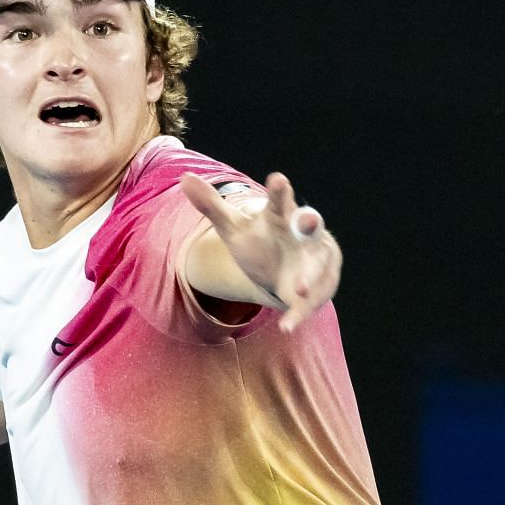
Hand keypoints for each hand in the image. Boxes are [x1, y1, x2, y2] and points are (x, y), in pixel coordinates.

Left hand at [181, 170, 341, 333]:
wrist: (282, 271)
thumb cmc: (259, 243)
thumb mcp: (232, 228)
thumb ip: (211, 205)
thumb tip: (185, 178)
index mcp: (281, 216)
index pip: (279, 201)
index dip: (279, 192)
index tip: (277, 179)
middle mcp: (304, 234)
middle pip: (310, 226)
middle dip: (311, 223)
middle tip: (309, 218)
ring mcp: (316, 260)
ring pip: (317, 266)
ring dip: (310, 277)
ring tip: (299, 288)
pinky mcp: (320, 287)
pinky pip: (311, 300)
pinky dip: (299, 313)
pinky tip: (286, 326)